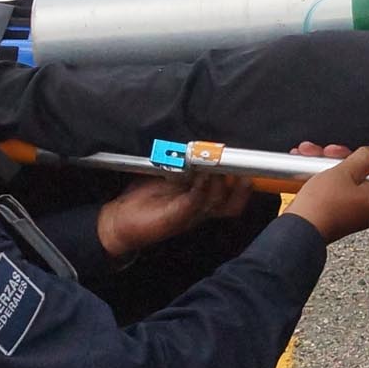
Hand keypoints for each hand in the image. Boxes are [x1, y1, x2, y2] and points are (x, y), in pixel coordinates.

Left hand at [96, 172, 252, 259]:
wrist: (119, 221)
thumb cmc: (143, 198)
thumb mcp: (168, 178)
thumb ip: (185, 167)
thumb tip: (198, 146)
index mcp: (201, 202)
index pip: (232, 198)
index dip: (244, 186)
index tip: (249, 166)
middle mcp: (199, 211)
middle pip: (232, 204)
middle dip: (241, 185)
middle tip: (240, 166)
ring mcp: (189, 216)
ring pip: (216, 202)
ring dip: (220, 181)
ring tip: (218, 163)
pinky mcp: (176, 218)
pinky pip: (195, 202)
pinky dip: (201, 187)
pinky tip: (201, 174)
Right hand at [284, 144, 368, 242]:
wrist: (297, 229)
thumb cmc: (323, 203)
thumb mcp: (344, 171)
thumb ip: (364, 158)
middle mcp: (368, 208)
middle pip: (365, 176)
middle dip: (345, 158)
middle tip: (331, 152)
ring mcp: (350, 212)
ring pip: (345, 181)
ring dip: (328, 164)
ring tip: (309, 153)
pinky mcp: (334, 214)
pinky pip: (333, 191)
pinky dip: (322, 177)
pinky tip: (306, 166)